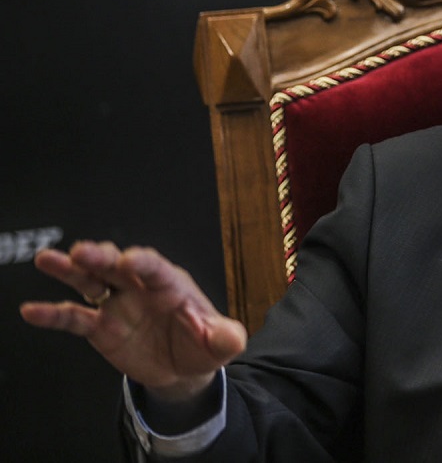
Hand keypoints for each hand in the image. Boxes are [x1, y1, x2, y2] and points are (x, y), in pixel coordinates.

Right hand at [20, 241, 246, 401]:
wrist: (184, 367)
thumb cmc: (202, 344)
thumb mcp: (219, 343)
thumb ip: (224, 337)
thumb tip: (233, 336)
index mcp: (171, 284)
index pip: (156, 268)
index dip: (143, 262)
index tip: (129, 259)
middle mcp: (140, 287)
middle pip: (117, 265)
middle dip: (102, 256)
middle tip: (82, 250)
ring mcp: (117, 304)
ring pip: (91, 281)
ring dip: (70, 270)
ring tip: (48, 259)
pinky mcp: (100, 326)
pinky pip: (74, 317)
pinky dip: (53, 314)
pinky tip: (32, 310)